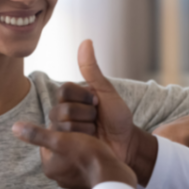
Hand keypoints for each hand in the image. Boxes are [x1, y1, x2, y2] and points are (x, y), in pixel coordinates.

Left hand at [12, 121, 136, 188]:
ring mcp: (75, 183)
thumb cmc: (88, 156)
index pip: (48, 142)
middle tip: (83, 129)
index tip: (70, 122)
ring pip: (74, 158)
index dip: (59, 128)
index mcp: (50, 168)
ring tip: (92, 138)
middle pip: (61, 150)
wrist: (114, 177)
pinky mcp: (89, 184)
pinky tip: (99, 151)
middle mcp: (60, 178)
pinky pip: (86, 167)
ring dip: (81, 147)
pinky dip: (91, 158)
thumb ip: (38, 134)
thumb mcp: (61, 139)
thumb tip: (14, 127)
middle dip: (70, 138)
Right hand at [50, 40, 148, 170]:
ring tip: (95, 131)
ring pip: (64, 126)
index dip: (84, 97)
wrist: (126, 143)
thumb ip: (92, 69)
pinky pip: (65, 141)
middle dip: (87, 115)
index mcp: (71, 97)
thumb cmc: (118, 116)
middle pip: (63, 110)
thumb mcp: (107, 91)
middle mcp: (62, 112)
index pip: (65, 90)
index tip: (97, 102)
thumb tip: (86, 41)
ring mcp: (62, 131)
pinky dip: (83, 140)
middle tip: (97, 118)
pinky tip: (90, 141)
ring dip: (86, 129)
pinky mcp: (63, 147)